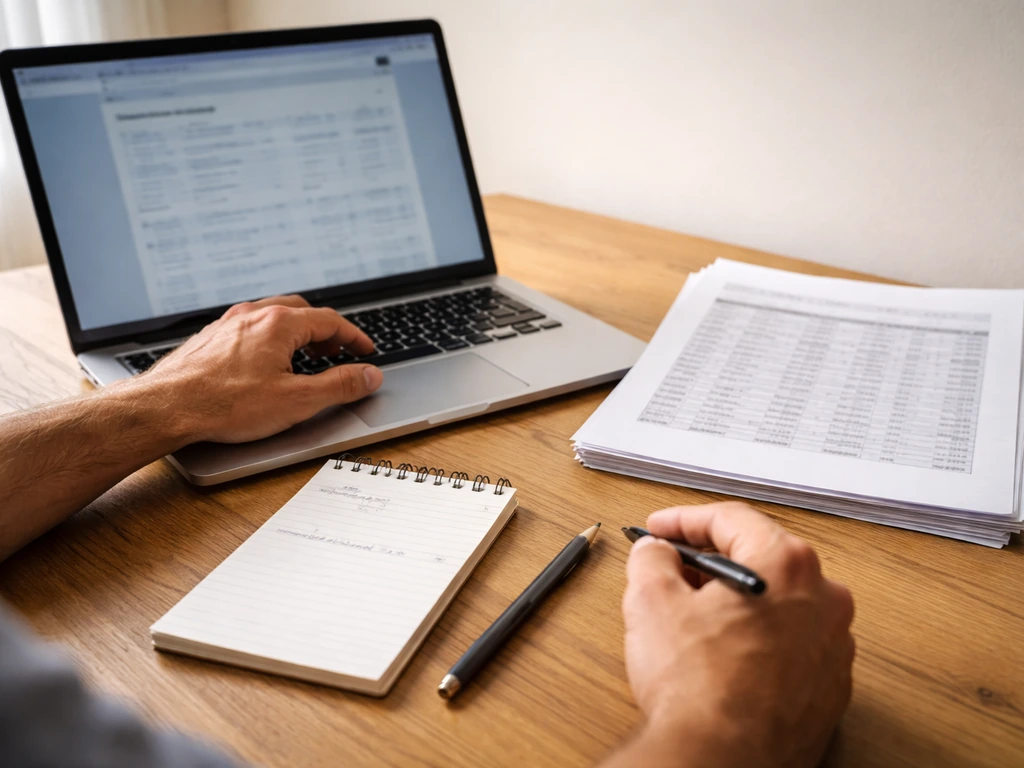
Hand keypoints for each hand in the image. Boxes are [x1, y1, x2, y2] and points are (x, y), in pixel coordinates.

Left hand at [131, 295, 380, 443]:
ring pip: (273, 316)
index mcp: (279, 323)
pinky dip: (270, 338)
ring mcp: (229, 324)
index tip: (366, 350)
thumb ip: (340, 386)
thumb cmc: (225, 405)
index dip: (354, 337)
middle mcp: (253, 315)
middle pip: (301, 311)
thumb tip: (369, 375)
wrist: (167, 407)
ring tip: (304, 356)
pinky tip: (266, 361)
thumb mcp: (297, 401)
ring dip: (297, 332)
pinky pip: (250, 327)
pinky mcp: (210, 337)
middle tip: (336, 352)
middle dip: (325, 331)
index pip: (330, 321)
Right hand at [615, 503, 853, 767]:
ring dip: (737, 601)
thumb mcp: (651, 600)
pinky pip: (791, 645)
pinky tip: (722, 655)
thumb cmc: (698, 688)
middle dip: (711, 560)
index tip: (660, 529)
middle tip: (672, 567)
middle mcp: (824, 600)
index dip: (684, 520)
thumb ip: (652, 558)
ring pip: (779, 602)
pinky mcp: (830, 689)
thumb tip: (656, 552)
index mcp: (787, 565)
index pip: (732, 519)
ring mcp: (834, 648)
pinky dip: (758, 639)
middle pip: (761, 557)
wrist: (720, 762)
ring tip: (692, 615)